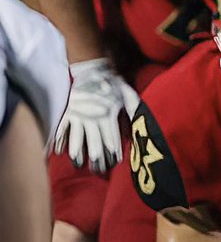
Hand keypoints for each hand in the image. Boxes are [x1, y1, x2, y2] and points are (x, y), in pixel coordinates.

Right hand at [55, 58, 138, 172]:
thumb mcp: (126, 98)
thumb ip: (132, 112)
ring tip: (79, 165)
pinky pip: (63, 128)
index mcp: (108, 116)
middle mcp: (93, 118)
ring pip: (78, 138)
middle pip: (95, 142)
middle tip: (98, 171)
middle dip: (97, 158)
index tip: (114, 163)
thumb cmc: (112, 86)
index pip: (111, 138)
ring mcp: (79, 116)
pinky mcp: (69, 112)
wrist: (92, 71)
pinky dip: (61, 140)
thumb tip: (139, 126)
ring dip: (78, 152)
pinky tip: (60, 152)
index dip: (113, 152)